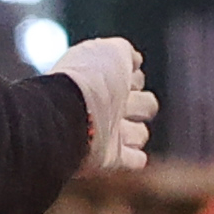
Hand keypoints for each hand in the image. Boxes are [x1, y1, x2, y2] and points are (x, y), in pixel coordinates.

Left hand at [60, 36, 157, 173]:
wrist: (71, 114)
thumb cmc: (90, 80)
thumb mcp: (111, 52)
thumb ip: (125, 52)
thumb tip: (135, 61)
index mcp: (102, 81)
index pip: (134, 80)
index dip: (135, 79)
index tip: (130, 79)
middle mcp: (105, 108)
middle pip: (142, 106)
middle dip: (142, 104)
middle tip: (127, 103)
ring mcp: (108, 134)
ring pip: (138, 133)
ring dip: (137, 132)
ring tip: (123, 128)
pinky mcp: (109, 159)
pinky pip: (130, 161)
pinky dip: (135, 158)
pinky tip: (137, 156)